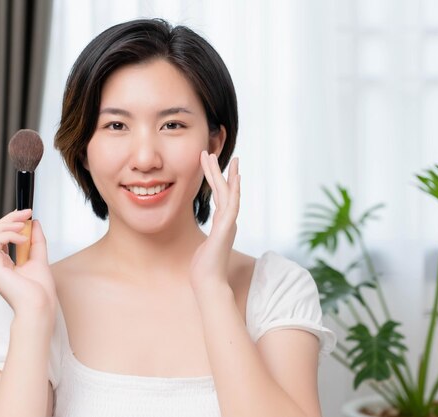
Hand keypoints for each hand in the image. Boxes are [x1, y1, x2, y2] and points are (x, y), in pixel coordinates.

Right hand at [0, 209, 55, 322]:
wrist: (40, 305)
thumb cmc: (39, 290)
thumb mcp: (39, 258)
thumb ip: (35, 240)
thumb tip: (33, 223)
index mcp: (0, 262)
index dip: (9, 221)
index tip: (27, 214)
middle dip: (7, 219)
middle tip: (26, 214)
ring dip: (6, 224)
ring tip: (24, 226)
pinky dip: (9, 235)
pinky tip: (23, 240)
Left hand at [190, 151, 240, 292]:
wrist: (208, 283)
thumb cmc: (204, 270)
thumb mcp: (203, 250)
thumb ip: (207, 243)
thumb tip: (204, 245)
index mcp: (221, 224)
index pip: (219, 197)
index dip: (216, 179)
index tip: (211, 165)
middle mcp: (227, 221)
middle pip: (224, 190)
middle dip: (216, 170)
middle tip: (210, 151)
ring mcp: (228, 224)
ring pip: (228, 193)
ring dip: (224, 174)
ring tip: (217, 156)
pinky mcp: (226, 229)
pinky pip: (232, 206)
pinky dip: (234, 191)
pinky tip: (235, 178)